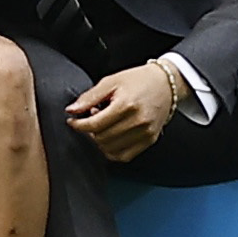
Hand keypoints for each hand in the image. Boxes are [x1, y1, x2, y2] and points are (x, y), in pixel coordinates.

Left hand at [66, 59, 186, 163]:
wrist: (166, 84)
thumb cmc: (138, 80)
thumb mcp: (111, 81)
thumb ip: (89, 97)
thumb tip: (71, 110)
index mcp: (126, 105)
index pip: (95, 125)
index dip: (78, 125)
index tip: (72, 121)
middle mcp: (138, 122)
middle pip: (102, 138)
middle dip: (89, 131)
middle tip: (91, 118)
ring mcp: (146, 133)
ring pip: (112, 150)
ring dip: (100, 141)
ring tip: (102, 126)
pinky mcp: (150, 140)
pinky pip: (125, 156)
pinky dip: (112, 151)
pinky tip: (110, 138)